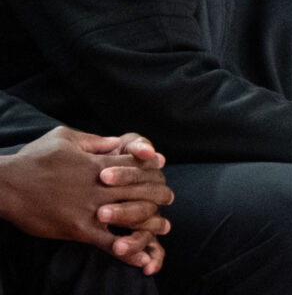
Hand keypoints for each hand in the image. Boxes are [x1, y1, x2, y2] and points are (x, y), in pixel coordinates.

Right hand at [0, 127, 172, 274]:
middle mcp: (99, 186)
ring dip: (151, 222)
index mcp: (98, 163)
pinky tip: (142, 257)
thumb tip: (116, 141)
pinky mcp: (78, 229)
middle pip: (140, 189)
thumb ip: (95, 141)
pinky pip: (109, 241)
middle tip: (170, 197)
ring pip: (131, 215)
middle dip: (159, 193)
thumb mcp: (65, 138)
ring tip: (164, 227)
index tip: (162, 168)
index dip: (151, 165)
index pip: (136, 164)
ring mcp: (90, 208)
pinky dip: (127, 250)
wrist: (6, 186)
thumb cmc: (34, 159)